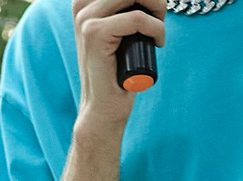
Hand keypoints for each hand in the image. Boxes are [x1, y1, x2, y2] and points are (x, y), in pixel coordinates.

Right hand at [71, 0, 161, 128]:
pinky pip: (137, 19)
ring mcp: (86, 19)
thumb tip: (152, 0)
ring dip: (157, 8)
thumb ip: (125, 10)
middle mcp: (82, 6)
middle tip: (160, 18)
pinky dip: (155, 28)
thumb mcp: (122, 31)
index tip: (154, 10)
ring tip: (158, 29)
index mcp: (85, 1)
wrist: (103, 107)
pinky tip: (157, 43)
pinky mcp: (94, 33)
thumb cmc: (117, 71)